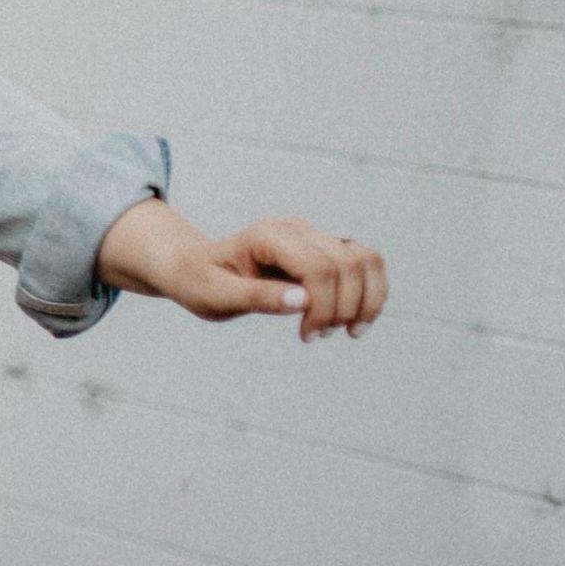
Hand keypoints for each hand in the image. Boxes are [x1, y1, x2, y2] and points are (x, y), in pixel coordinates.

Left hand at [99, 204, 388, 338]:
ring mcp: (314, 235)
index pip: (319, 268)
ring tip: (347, 331)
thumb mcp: (216, 296)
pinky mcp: (325, 248)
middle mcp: (296, 228)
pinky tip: (354, 320)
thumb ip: (257, 297)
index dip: (323, 307)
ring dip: (367, 300)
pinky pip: (365, 263)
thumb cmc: (200, 282)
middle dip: (344, 308)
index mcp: (268, 235)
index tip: (306, 336)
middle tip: (316, 336)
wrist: (194, 267)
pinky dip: (370, 292)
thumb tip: (303, 300)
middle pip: (348, 264)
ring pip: (366, 259)